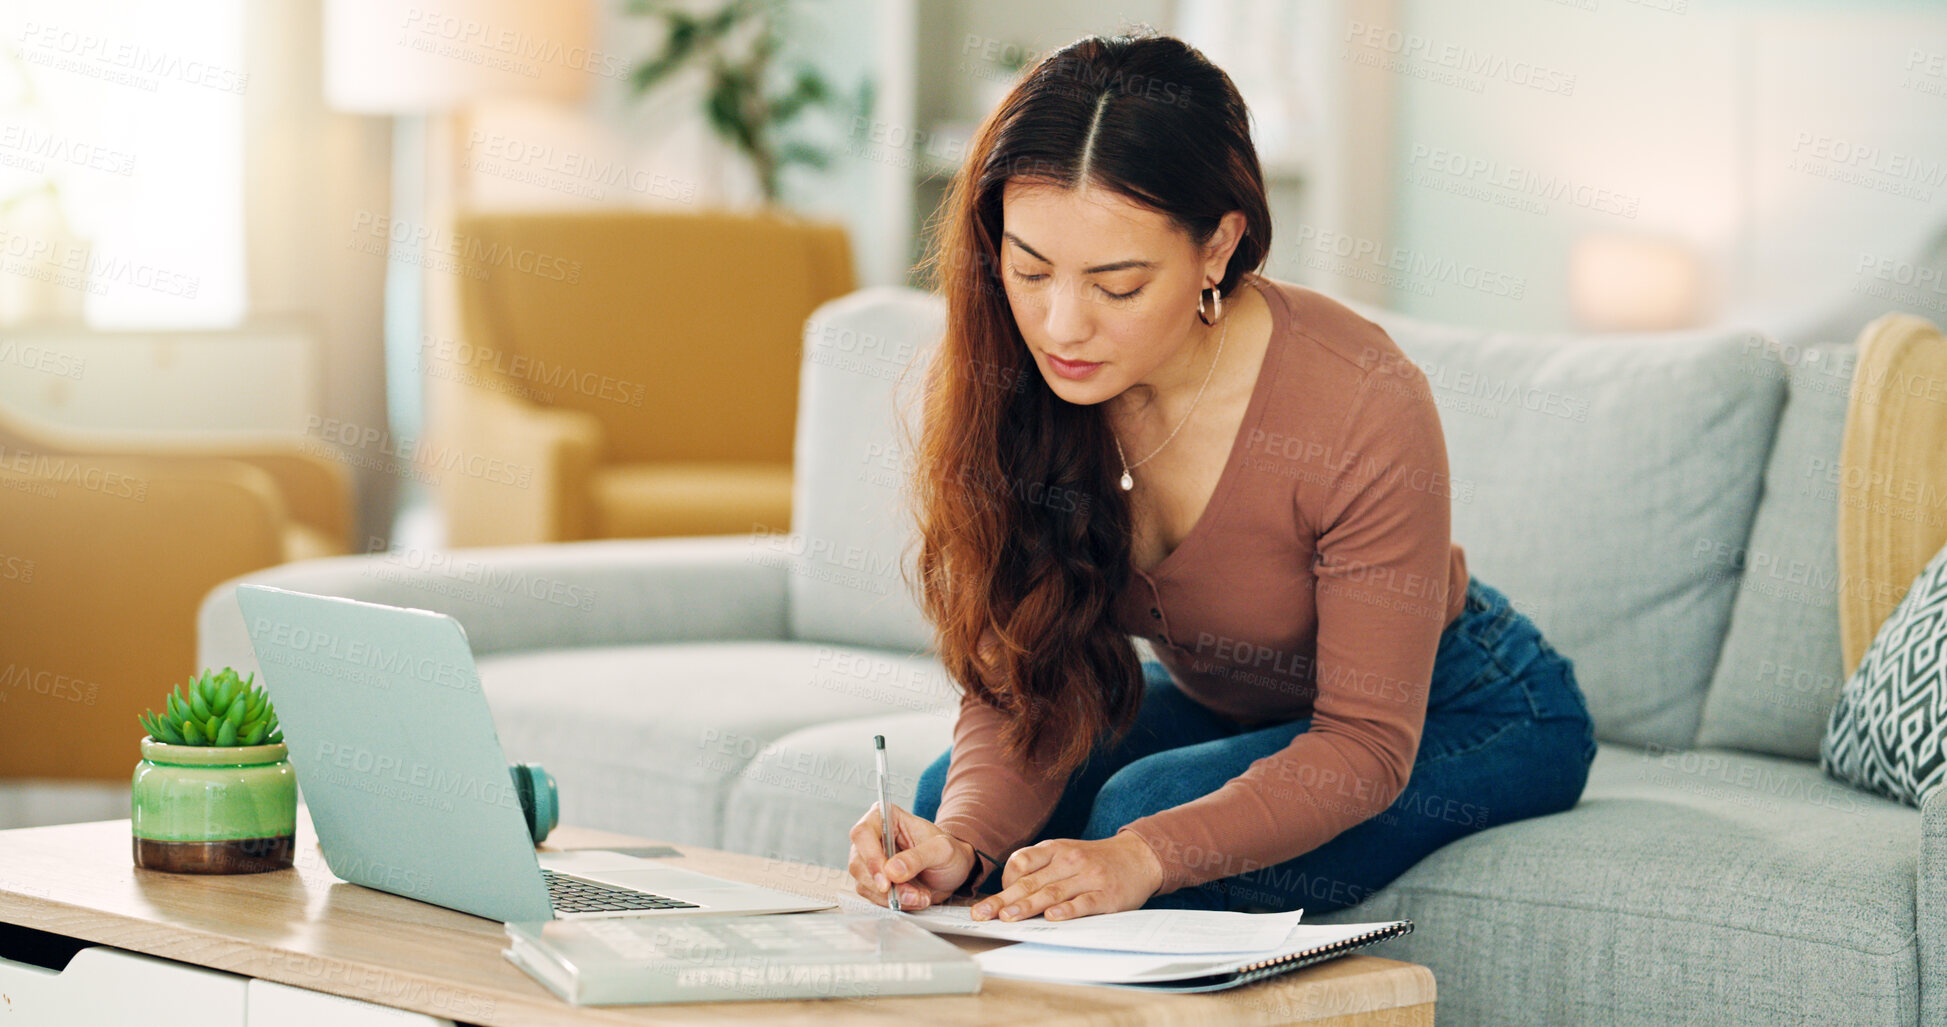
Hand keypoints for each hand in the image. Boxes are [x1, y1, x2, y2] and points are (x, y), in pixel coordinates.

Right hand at [847, 802, 977, 909]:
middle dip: (885, 885)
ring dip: (893, 897)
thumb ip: (918, 857)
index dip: (870, 857)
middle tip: (911, 894)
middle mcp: (872, 839)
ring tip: (920, 896)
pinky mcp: (874, 882)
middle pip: (859, 863)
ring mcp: (870, 862)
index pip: (863, 833)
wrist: (954, 871)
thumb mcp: (942, 850)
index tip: (887, 880)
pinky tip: (915, 899)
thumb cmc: (948, 852)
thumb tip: (892, 870)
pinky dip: (895, 903)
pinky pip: (874, 898)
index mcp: (884, 818)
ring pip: (865, 884)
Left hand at [970, 832, 1163, 921]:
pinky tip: (1052, 918)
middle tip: (982, 914)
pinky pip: (1084, 902)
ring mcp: (1089, 877)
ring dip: (1028, 906)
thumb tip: (1007, 892)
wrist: (1138, 857)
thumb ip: (1039, 868)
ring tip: (1008, 917)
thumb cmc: (1094, 860)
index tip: (988, 901)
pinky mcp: (1106, 895)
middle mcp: (1070, 860)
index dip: (1004, 881)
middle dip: (1004, 899)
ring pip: (1053, 892)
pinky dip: (1067, 910)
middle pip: (1031, 881)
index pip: (1022, 862)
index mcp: (1055, 849)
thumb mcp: (1065, 853)